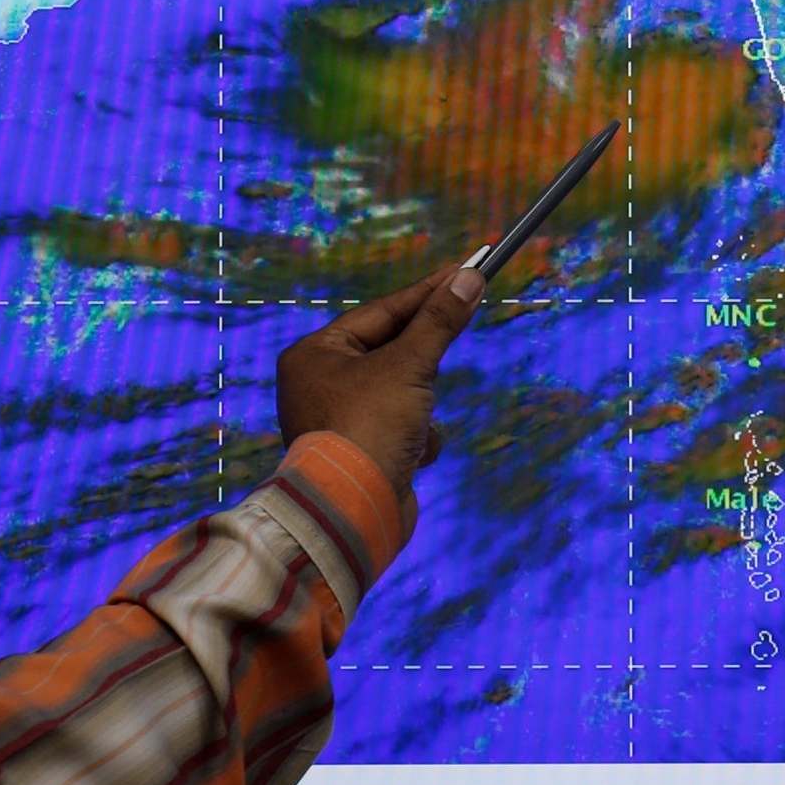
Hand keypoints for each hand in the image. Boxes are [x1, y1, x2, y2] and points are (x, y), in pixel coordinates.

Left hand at [275, 257, 485, 525]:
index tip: (464, 274)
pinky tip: (414, 453)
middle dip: (421, 361)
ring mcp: (339, 420)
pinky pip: (402, 428)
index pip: (380, 312)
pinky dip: (417, 438)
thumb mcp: (410, 364)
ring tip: (416, 420)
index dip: (426, 293)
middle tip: (458, 325)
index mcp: (315, 354)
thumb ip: (440, 321)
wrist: (353, 510)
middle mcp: (319, 384)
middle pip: (391, 352)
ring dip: (421, 406)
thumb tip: (470, 278)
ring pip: (403, 391)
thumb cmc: (369, 426)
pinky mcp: (361, 452)